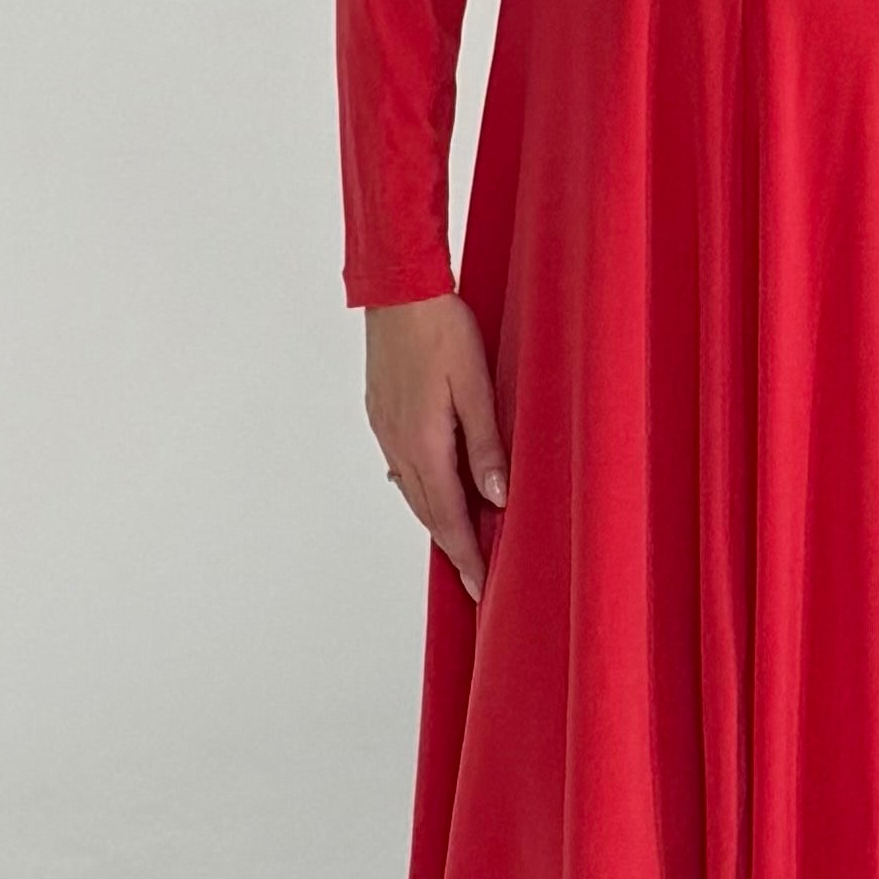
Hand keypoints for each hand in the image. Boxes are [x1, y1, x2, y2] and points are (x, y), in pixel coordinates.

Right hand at [364, 293, 504, 600]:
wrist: (398, 290)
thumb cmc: (442, 328)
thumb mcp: (477, 385)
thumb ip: (486, 445)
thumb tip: (497, 497)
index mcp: (424, 443)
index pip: (450, 516)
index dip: (467, 555)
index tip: (480, 587)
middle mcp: (399, 445)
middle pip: (428, 513)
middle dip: (453, 549)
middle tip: (473, 581)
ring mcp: (386, 430)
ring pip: (413, 493)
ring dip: (437, 522)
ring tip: (459, 546)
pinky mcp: (382, 415)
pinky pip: (402, 470)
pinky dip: (421, 493)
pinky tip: (432, 494)